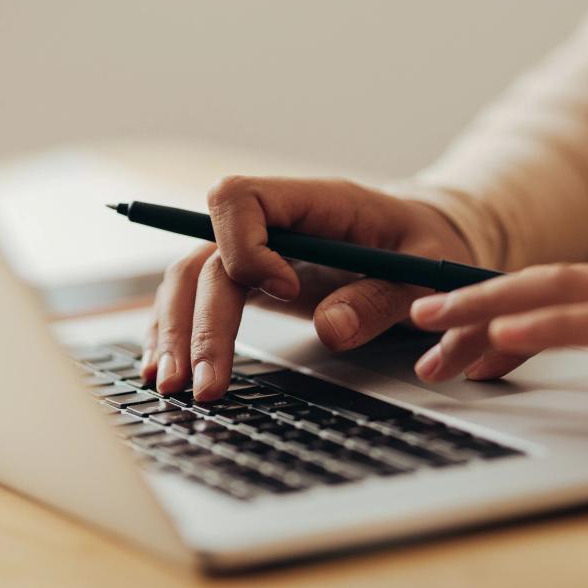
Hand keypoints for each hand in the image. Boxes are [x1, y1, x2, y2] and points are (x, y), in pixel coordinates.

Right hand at [142, 176, 472, 398]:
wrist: (423, 240)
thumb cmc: (425, 246)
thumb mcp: (424, 273)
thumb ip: (381, 300)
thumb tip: (331, 330)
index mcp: (314, 202)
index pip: (242, 199)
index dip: (247, 246)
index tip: (284, 292)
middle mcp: (272, 224)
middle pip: (207, 257)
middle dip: (199, 321)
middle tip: (204, 383)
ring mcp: (253, 253)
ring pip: (189, 280)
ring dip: (175, 332)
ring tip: (173, 388)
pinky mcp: (247, 283)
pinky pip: (195, 300)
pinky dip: (175, 333)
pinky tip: (162, 371)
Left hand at [409, 236, 587, 413]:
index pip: (563, 286)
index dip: (502, 306)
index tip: (459, 328)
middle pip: (542, 284)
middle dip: (471, 305)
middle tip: (418, 324)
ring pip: (552, 295)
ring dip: (483, 314)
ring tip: (432, 330)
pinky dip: (541, 328)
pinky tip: (502, 337)